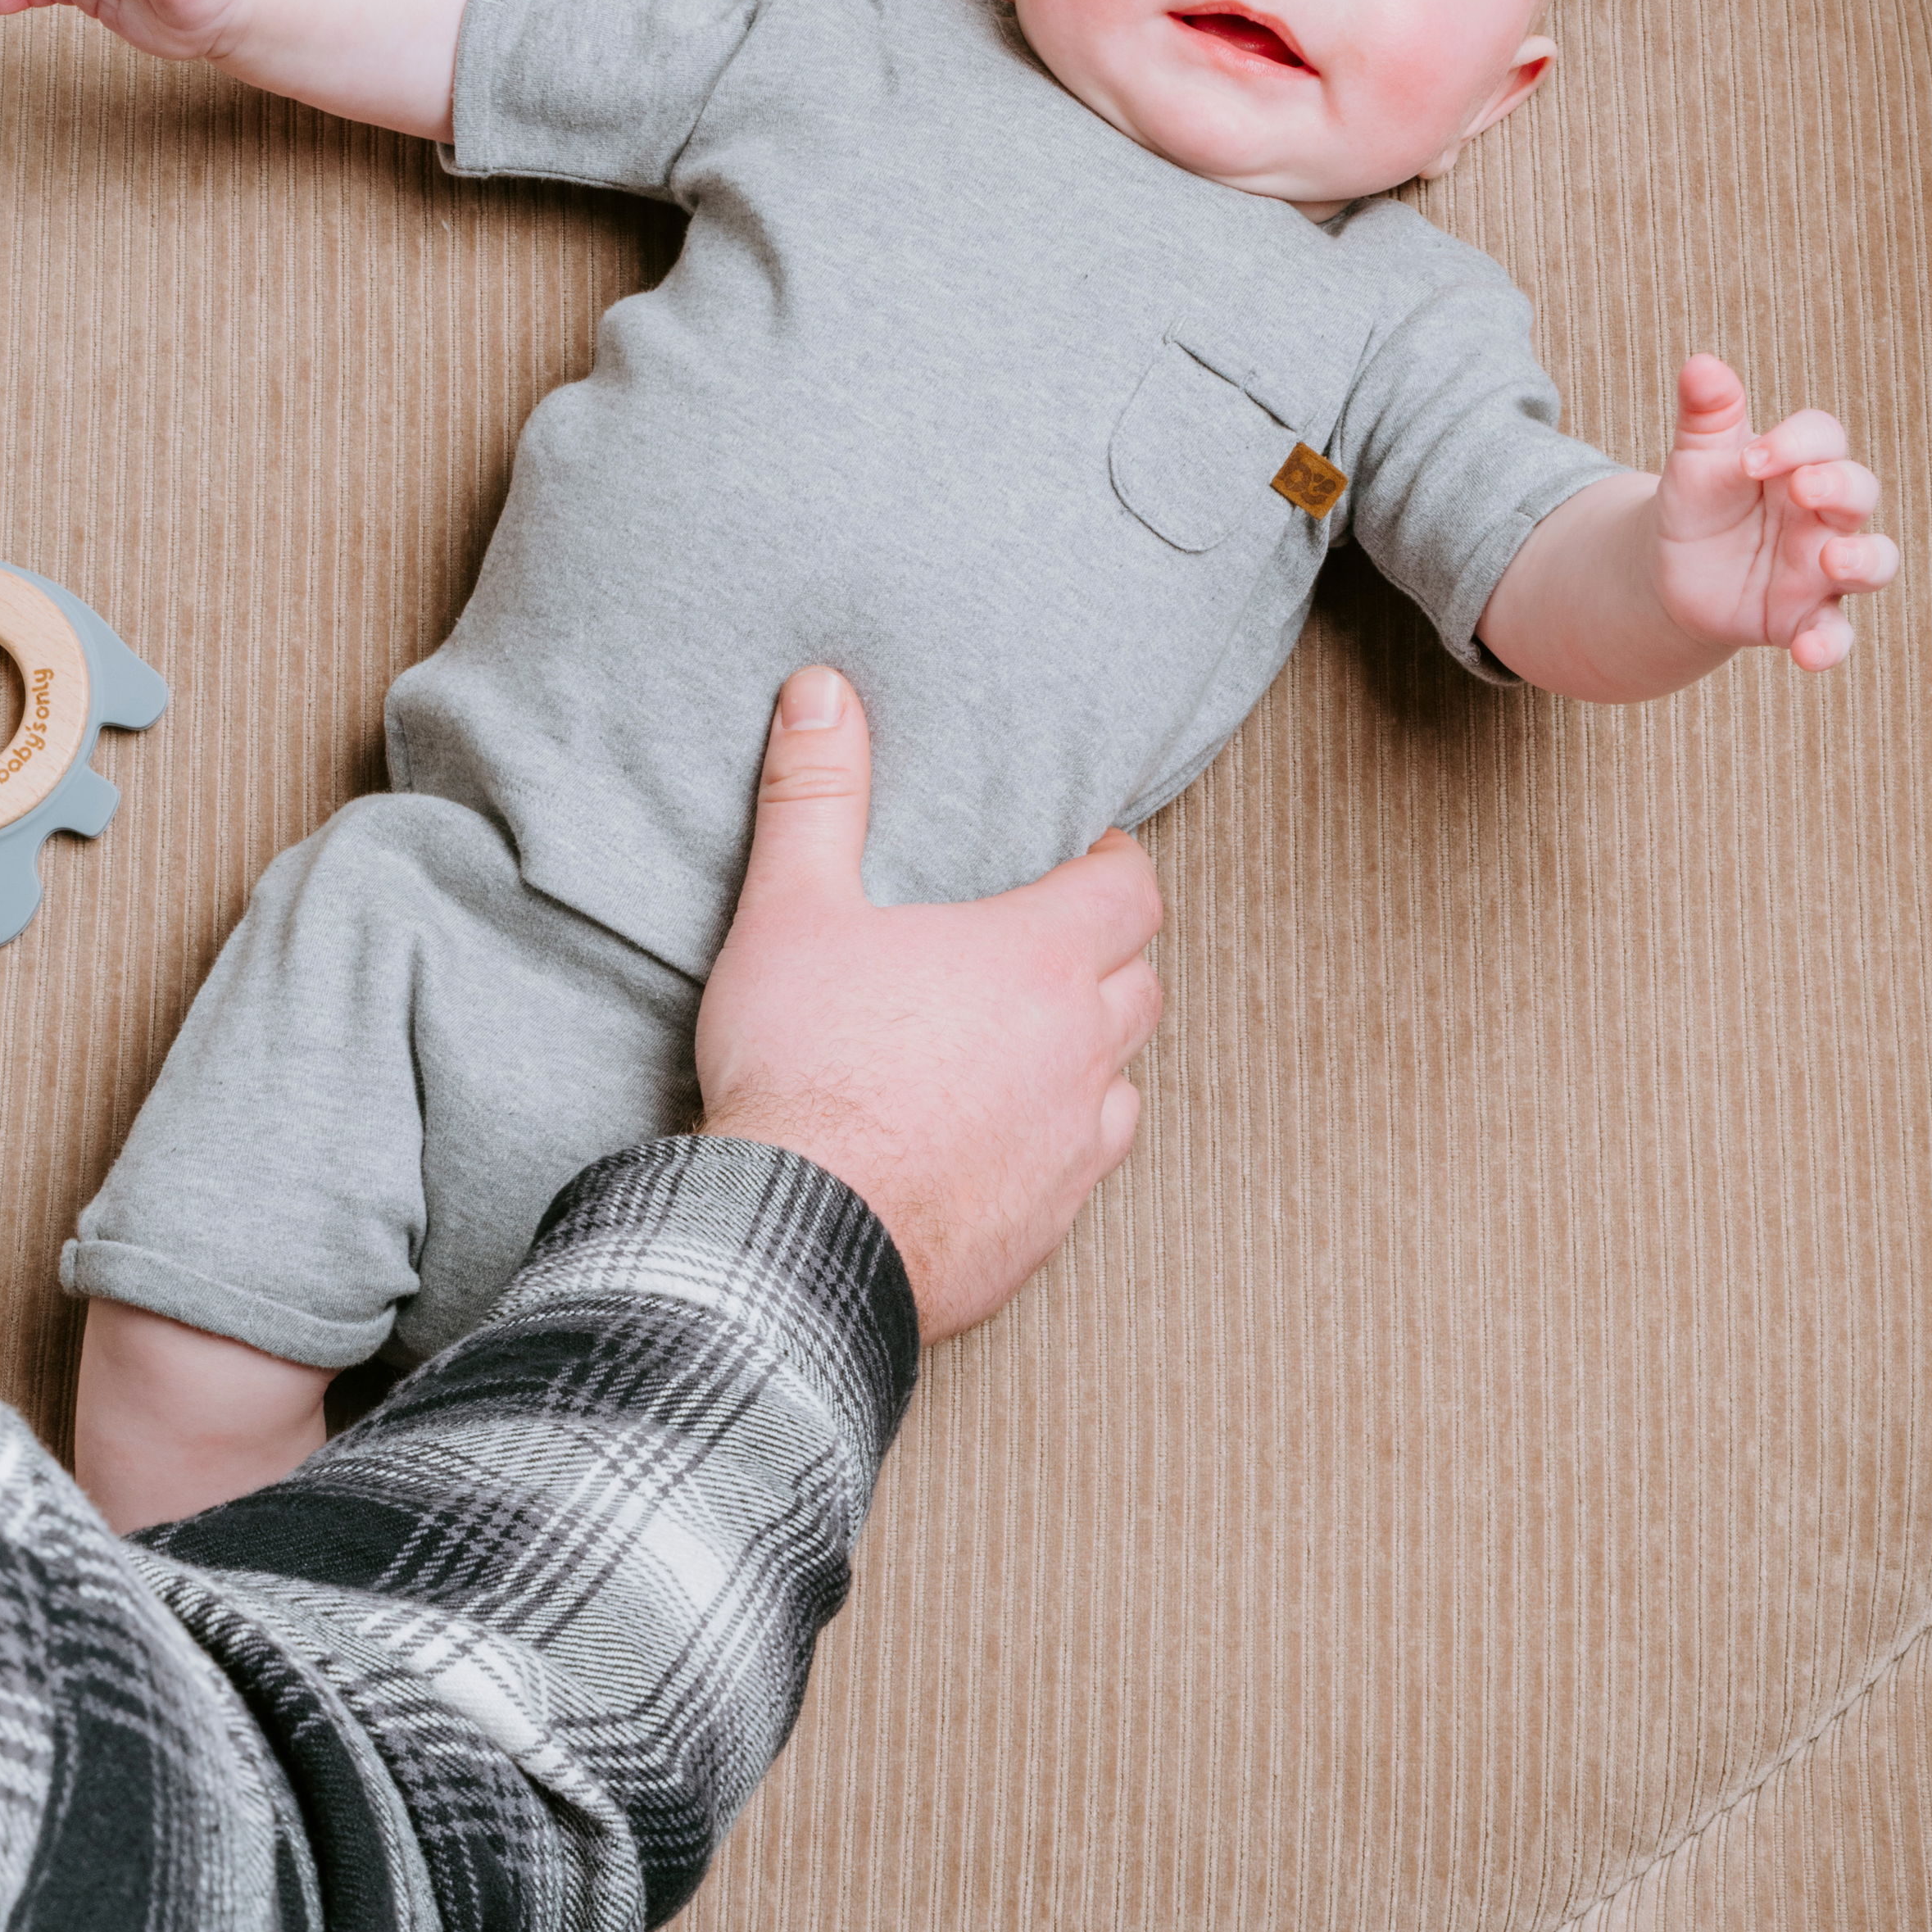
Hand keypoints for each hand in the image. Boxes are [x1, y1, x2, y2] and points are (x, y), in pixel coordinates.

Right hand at [696, 668, 1160, 1339]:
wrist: (795, 1241)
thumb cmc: (800, 1068)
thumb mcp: (791, 910)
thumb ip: (817, 794)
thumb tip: (822, 689)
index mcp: (1038, 959)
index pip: (1132, 890)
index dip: (1114, 866)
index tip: (1081, 859)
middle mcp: (1080, 1049)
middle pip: (1140, 981)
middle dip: (1107, 954)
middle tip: (1046, 943)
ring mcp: (1073, 1146)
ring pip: (1123, 1079)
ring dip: (1090, 1053)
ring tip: (1025, 1042)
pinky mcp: (1049, 1226)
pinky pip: (1084, 1167)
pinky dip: (1060, 1142)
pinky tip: (1001, 1141)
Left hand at [1651, 352, 1898, 670]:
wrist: (1671, 571)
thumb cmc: (1698, 503)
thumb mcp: (1696, 459)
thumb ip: (1705, 415)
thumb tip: (1702, 363)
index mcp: (1800, 465)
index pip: (1823, 438)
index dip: (1797, 441)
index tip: (1751, 457)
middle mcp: (1823, 514)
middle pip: (1860, 491)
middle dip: (1839, 487)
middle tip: (1804, 488)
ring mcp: (1822, 568)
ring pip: (1875, 561)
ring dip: (1862, 559)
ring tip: (1832, 557)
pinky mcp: (1807, 618)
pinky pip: (1835, 634)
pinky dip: (1830, 646)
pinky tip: (1809, 655)